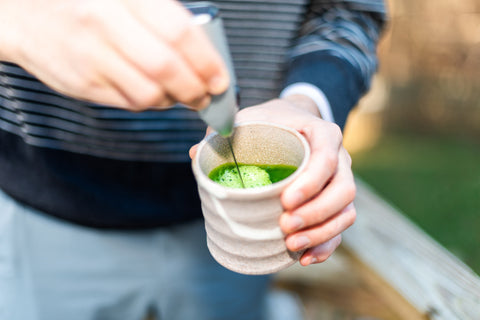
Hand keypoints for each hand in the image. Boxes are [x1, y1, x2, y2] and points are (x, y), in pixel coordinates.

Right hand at [0, 0, 228, 109]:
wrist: (24, 14)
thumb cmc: (85, 2)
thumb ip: (162, 16)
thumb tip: (205, 50)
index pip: (178, 33)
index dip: (207, 61)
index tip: (221, 78)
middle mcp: (105, 25)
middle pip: (166, 69)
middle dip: (196, 90)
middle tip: (207, 95)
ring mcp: (91, 57)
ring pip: (149, 94)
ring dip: (175, 101)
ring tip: (184, 96)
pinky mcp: (83, 85)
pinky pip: (129, 104)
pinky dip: (151, 104)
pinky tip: (156, 94)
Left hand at [234, 96, 356, 265]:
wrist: (295, 122)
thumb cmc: (272, 122)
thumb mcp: (251, 117)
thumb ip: (226, 132)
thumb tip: (194, 154)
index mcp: (322, 134)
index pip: (326, 159)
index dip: (310, 184)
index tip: (284, 201)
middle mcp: (339, 159)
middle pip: (344, 191)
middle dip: (316, 214)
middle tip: (285, 226)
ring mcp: (340, 182)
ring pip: (346, 213)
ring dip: (321, 233)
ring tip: (291, 244)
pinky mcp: (336, 203)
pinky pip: (340, 227)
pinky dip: (325, 246)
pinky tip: (304, 257)